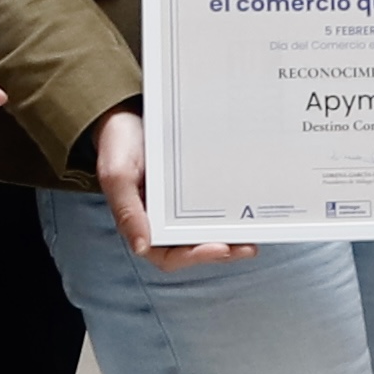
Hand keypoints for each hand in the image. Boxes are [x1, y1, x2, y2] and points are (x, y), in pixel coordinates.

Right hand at [89, 105, 251, 269]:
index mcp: (142, 226)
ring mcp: (179, 209)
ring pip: (207, 231)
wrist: (126, 116)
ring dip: (231, 236)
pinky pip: (212, 206)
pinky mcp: (193, 191)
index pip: (169, 256)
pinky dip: (229, 211)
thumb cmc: (118, 147)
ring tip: (255, 231)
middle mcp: (162, 222)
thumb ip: (127, 211)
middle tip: (248, 246)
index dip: (195, 257)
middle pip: (195, 247)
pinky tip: (248, 207)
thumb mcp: (118, 176)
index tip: (220, 248)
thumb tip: (141, 247)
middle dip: (223, 250)